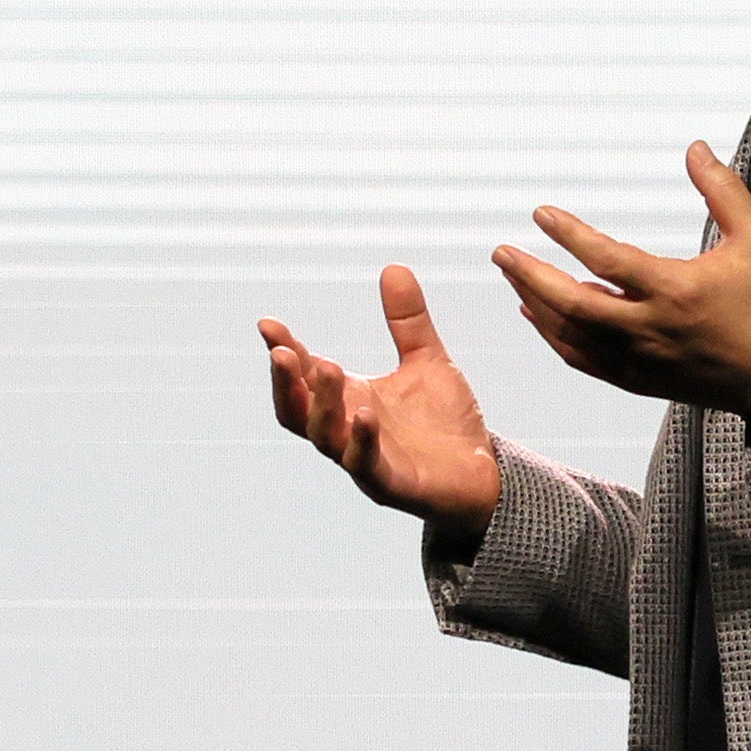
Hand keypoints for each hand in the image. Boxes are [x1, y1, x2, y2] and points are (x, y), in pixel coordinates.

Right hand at [257, 265, 503, 541]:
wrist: (483, 473)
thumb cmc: (445, 422)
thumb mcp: (427, 361)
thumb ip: (408, 321)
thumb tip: (393, 266)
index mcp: (349, 399)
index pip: (303, 374)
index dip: (283, 350)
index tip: (268, 324)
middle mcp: (345, 429)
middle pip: (295, 411)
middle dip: (285, 382)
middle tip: (282, 351)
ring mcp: (363, 459)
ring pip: (323, 436)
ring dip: (321, 404)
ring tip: (327, 367)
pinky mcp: (389, 485)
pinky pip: (365, 464)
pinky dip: (360, 439)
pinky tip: (365, 413)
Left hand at [494, 142, 750, 412]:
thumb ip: (723, 190)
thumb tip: (695, 148)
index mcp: (674, 290)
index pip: (606, 260)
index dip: (569, 235)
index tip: (541, 214)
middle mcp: (648, 328)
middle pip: (572, 302)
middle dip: (530, 274)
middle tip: (502, 252)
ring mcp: (638, 358)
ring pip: (570, 334)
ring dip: (536, 304)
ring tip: (514, 276)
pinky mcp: (637, 379)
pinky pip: (583, 360)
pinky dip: (554, 337)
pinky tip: (537, 315)